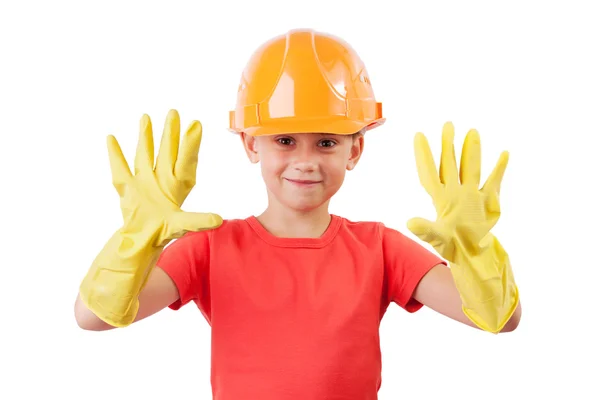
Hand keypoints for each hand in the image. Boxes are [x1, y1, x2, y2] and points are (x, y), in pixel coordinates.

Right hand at [108, 109, 221, 244]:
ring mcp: (144, 180)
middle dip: (170, 133)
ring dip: (145, 137)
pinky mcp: (128, 187)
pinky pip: (120, 167)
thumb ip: (198, 221)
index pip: (185, 160)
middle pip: (167, 151)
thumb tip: (219, 221)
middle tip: (174, 113)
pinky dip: (115, 154)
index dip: (190, 144)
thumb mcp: (183, 225)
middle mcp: (162, 178)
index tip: (195, 124)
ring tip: (146, 117)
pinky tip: (111, 137)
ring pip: (145, 154)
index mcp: (177, 185)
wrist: (142, 240)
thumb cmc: (164, 231)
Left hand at [407, 122, 507, 261]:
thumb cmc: (450, 246)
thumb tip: (409, 222)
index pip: (430, 172)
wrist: (471, 254)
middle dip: (448, 145)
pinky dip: (499, 168)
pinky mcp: (488, 201)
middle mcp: (455, 192)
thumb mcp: (437, 238)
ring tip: (472, 131)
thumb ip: (426, 229)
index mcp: (440, 199)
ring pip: (471, 168)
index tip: (418, 135)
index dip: (424, 155)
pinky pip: (493, 181)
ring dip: (472, 151)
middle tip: (447, 124)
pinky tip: (503, 154)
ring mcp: (472, 194)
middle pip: (450, 164)